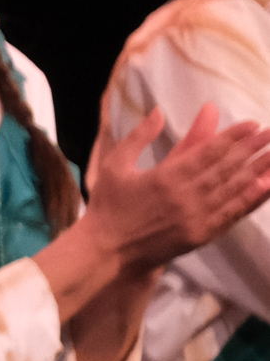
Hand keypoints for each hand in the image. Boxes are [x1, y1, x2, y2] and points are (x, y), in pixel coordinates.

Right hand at [81, 104, 269, 274]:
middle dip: (252, 149)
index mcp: (165, 177)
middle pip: (227, 168)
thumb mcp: (115, 165)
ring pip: (234, 189)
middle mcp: (186, 197)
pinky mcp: (201, 235)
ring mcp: (196, 218)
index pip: (208, 152)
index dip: (233, 137)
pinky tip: (265, 186)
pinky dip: (251, 199)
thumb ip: (138, 136)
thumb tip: (158, 111)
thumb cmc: (108, 205)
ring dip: (259, 170)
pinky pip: (232, 214)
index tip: (252, 124)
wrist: (107, 250)